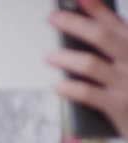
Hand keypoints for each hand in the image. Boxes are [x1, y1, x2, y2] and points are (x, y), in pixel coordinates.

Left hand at [47, 0, 127, 139]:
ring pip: (90, 64)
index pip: (114, 22)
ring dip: (66, 57)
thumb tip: (76, 34)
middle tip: (52, 18)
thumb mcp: (127, 64)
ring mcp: (126, 83)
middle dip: (74, 24)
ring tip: (49, 56)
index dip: (95, 8)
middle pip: (101, 36)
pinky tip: (57, 86)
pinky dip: (70, 88)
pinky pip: (88, 94)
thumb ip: (111, 50)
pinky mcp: (118, 106)